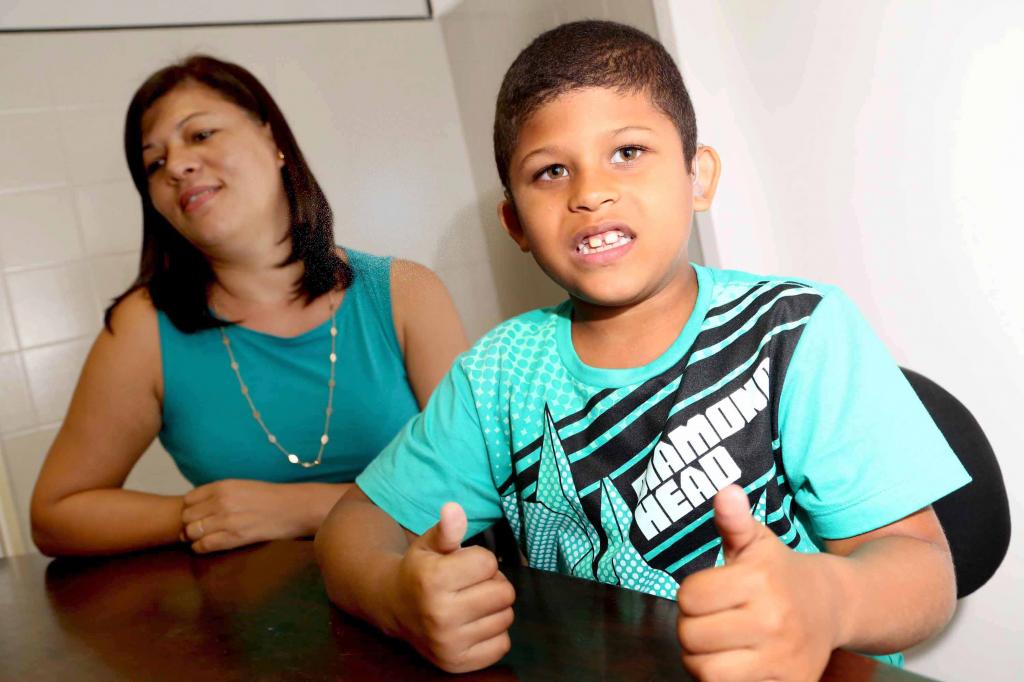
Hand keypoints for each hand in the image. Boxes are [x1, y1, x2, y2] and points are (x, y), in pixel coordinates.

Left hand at [181, 479, 321, 552]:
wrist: (294, 508)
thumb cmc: (270, 497)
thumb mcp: (242, 485)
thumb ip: (219, 493)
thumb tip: (196, 505)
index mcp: (223, 486)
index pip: (189, 500)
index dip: (191, 509)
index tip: (199, 515)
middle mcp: (222, 501)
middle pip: (187, 517)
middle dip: (190, 524)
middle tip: (200, 529)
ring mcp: (227, 520)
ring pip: (192, 532)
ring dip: (195, 537)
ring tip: (204, 538)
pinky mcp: (235, 537)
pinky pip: (204, 545)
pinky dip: (201, 548)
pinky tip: (210, 545)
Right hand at [387, 502, 514, 672]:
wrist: (394, 607)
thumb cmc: (419, 571)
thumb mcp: (429, 544)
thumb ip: (447, 528)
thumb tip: (454, 508)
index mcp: (433, 580)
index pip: (488, 562)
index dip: (479, 559)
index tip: (462, 565)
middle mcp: (441, 615)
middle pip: (504, 592)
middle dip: (492, 583)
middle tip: (471, 585)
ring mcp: (450, 644)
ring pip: (506, 617)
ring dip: (494, 608)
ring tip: (471, 603)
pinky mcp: (458, 663)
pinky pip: (502, 644)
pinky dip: (494, 633)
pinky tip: (473, 624)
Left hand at [676, 485, 841, 681]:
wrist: (834, 604)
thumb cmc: (780, 571)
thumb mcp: (757, 540)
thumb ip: (735, 520)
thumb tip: (725, 493)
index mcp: (760, 580)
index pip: (689, 598)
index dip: (689, 595)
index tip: (706, 593)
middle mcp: (774, 620)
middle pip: (691, 637)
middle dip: (691, 627)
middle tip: (708, 620)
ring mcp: (783, 658)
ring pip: (707, 671)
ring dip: (700, 659)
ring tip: (714, 644)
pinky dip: (725, 679)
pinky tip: (735, 661)